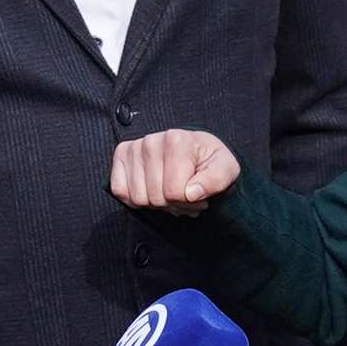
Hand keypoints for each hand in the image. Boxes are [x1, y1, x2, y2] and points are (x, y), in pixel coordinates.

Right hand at [110, 130, 239, 214]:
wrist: (196, 150)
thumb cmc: (210, 161)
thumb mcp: (226, 169)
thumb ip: (215, 180)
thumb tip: (192, 193)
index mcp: (177, 140)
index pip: (175, 192)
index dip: (189, 202)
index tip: (198, 194)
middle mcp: (151, 141)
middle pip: (156, 198)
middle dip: (174, 205)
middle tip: (186, 196)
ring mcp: (134, 148)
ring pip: (138, 198)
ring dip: (157, 205)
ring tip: (172, 193)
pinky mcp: (121, 156)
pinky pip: (120, 191)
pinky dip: (136, 199)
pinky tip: (153, 190)